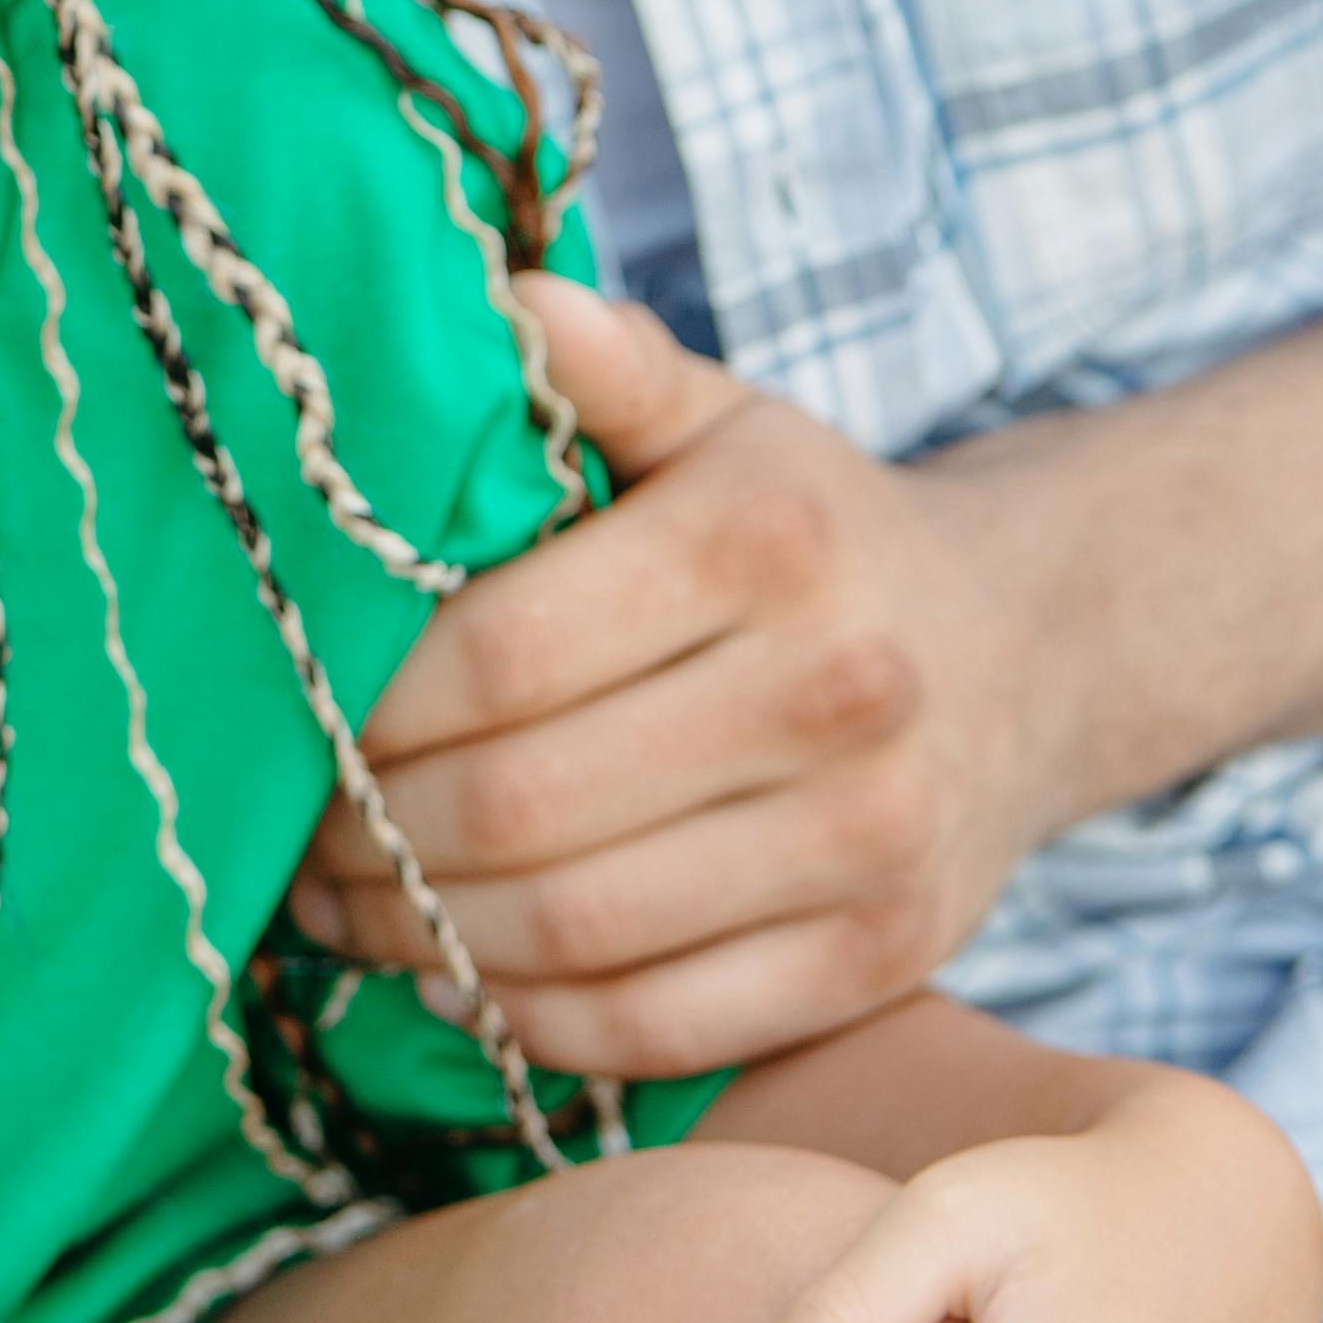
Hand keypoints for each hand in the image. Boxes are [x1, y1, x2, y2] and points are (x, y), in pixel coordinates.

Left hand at [290, 283, 1092, 1077]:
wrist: (1026, 653)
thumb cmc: (814, 533)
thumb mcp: (724, 424)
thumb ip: (609, 369)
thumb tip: (507, 297)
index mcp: (768, 540)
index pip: (502, 651)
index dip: (369, 709)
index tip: (296, 722)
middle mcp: (835, 689)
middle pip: (527, 803)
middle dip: (375, 836)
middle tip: (298, 837)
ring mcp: (870, 838)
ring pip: (580, 929)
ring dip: (428, 940)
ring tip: (349, 912)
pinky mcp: (886, 957)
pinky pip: (663, 1025)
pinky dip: (533, 1020)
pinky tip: (458, 980)